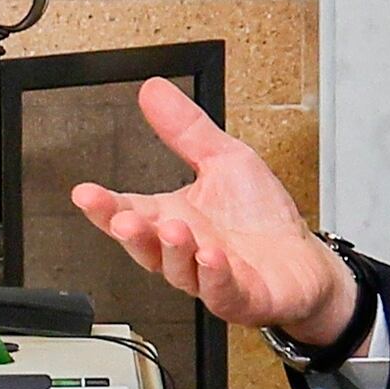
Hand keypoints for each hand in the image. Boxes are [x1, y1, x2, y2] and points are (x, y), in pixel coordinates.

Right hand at [70, 79, 358, 340]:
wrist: (305, 261)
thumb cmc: (261, 218)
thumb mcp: (225, 160)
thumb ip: (187, 130)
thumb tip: (154, 91)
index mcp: (173, 218)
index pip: (131, 211)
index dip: (105, 206)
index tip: (85, 193)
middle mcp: (186, 252)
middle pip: (147, 247)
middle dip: (132, 234)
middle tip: (122, 218)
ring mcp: (211, 278)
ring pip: (181, 271)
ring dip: (175, 251)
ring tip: (174, 229)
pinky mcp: (243, 297)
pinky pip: (222, 291)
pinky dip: (215, 277)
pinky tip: (211, 259)